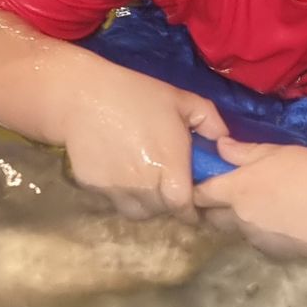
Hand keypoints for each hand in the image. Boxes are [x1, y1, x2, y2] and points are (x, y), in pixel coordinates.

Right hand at [63, 68, 227, 217]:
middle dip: (169, 202)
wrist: (82, 95)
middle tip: (168, 182)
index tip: (191, 200)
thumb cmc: (137, 95)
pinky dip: (121, 193)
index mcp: (171, 172)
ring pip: (138, 212)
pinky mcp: (94, 189)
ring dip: (146, 203)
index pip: (186, 210)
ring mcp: (117, 192)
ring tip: (145, 181)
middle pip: (163, 212)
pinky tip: (120, 170)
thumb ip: (211, 122)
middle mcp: (145, 189)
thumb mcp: (182, 100)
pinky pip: (113, 200)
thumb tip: (223, 143)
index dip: (191, 209)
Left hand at [192, 137, 306, 256]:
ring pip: (236, 230)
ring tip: (264, 207)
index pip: (200, 194)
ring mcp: (255, 239)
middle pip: (211, 218)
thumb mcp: (276, 152)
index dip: (198, 189)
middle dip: (213, 209)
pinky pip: (258, 241)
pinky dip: (262, 232)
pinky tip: (283, 222)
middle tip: (229, 196)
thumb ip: (243, 152)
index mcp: (236, 190)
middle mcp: (239, 217)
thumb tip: (219, 146)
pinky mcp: (273, 253)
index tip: (202, 183)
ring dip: (240, 221)